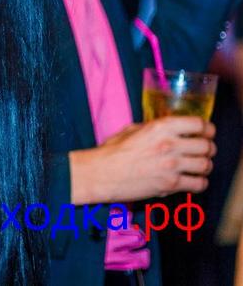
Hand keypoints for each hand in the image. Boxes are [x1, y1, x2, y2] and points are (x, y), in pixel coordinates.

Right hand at [69, 116, 214, 204]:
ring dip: (205, 166)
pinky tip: (191, 180)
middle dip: (208, 148)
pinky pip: (199, 184)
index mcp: (161, 127)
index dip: (207, 129)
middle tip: (203, 151)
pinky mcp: (170, 184)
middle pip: (207, 146)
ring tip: (198, 166)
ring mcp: (171, 165)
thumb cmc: (113, 151)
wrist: (102, 173)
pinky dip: (199, 183)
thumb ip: (155, 129)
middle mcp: (169, 144)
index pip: (199, 124)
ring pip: (206, 165)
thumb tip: (170, 131)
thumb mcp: (132, 130)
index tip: (206, 132)